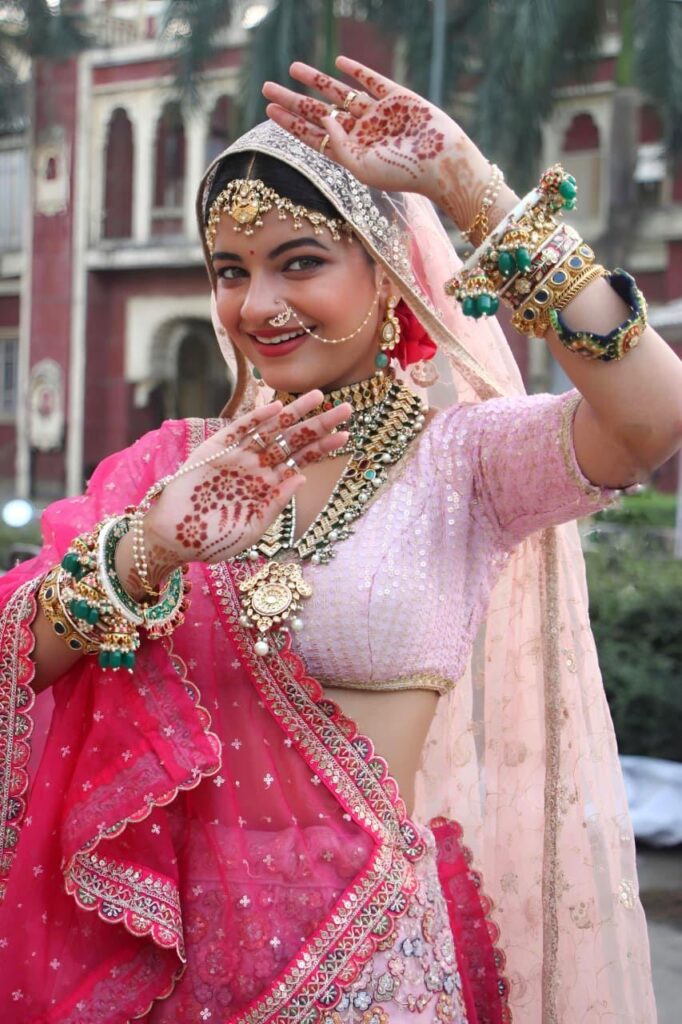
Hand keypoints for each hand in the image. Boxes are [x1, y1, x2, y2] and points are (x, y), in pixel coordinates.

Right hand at [140, 392, 349, 577]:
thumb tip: (301, 477)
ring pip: (271, 429)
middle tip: (347, 408)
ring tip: (319, 396)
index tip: (346, 435)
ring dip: (294, 413)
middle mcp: (257, 466)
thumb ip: (276, 504)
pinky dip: (256, 417)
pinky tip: (277, 407)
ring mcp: (237, 455)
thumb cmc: (213, 540)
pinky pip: (239, 429)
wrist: (174, 539)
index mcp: (269, 485)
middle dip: (319, 424)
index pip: (302, 460)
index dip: (324, 447)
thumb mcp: (252, 529)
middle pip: (294, 440)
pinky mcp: (214, 449)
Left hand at [263, 57, 464, 199]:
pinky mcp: (396, 98)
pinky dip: (355, 71)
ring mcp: (377, 114)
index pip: (312, 135)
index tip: (269, 110)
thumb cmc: (401, 173)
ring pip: (339, 94)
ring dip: (316, 80)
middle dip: (293, 100)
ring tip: (293, 68)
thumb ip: (338, 146)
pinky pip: (371, 81)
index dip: (290, 123)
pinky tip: (338, 63)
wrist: (441, 162)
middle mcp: (360, 132)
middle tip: (268, 87)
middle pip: (319, 112)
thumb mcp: (361, 167)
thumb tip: (322, 118)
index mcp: (350, 153)